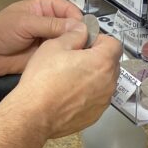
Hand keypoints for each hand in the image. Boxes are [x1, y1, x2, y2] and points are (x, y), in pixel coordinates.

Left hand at [0, 0, 83, 76]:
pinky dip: (68, 58)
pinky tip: (74, 62)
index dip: (77, 19)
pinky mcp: (47, 54)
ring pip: (69, 40)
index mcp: (45, 7)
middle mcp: (50, 21)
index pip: (68, 9)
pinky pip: (62, 54)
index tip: (84, 31)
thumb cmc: (0, 31)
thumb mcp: (25, 23)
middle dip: (79, 34)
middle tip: (86, 45)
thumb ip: (51, 24)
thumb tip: (78, 26)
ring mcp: (49, 39)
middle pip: (72, 25)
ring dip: (75, 46)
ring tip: (83, 55)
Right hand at [13, 23, 122, 138]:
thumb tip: (83, 31)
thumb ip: (74, 35)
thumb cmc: (43, 79)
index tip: (84, 43)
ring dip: (93, 77)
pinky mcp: (95, 116)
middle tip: (74, 59)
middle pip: (110, 63)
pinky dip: (87, 94)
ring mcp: (103, 102)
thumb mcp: (54, 46)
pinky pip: (96, 99)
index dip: (99, 40)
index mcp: (102, 62)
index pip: (114, 44)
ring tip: (69, 78)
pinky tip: (68, 95)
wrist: (34, 115)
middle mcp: (109, 83)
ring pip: (104, 82)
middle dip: (97, 58)